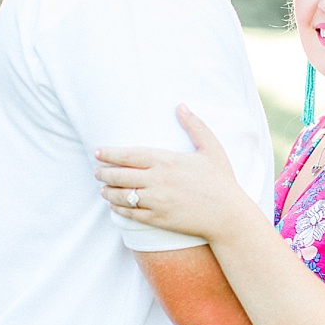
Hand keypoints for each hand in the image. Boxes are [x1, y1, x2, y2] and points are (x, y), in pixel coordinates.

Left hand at [94, 105, 249, 239]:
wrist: (228, 216)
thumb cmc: (221, 180)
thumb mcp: (211, 149)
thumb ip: (195, 126)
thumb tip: (181, 105)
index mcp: (166, 161)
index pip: (128, 155)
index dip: (109, 154)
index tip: (98, 152)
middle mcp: (157, 181)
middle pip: (119, 176)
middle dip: (103, 173)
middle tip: (96, 171)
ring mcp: (156, 201)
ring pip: (121, 196)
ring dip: (107, 192)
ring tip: (102, 189)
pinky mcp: (158, 219)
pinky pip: (131, 214)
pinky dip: (119, 209)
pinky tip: (115, 205)